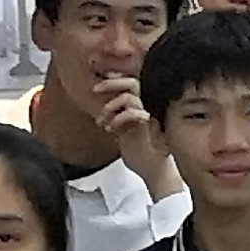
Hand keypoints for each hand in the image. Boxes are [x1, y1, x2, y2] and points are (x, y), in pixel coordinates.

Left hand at [98, 75, 178, 196]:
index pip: (133, 85)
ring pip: (129, 97)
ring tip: (102, 121)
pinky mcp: (147, 125)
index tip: (102, 80)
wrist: (154, 170)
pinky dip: (118, 118)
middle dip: (112, 83)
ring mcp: (149, 115)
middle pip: (133, 83)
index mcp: (142, 108)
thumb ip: (118, 119)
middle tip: (96, 88)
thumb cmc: (140, 155)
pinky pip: (132, 112)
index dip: (117, 79)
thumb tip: (102, 111)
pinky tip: (111, 129)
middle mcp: (147, 108)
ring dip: (110, 106)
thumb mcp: (124, 133)